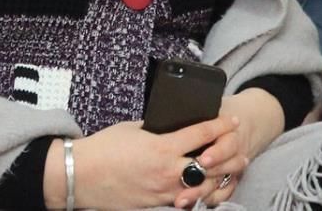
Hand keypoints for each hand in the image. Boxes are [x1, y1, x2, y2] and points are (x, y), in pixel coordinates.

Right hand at [67, 114, 241, 210]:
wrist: (81, 177)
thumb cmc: (103, 149)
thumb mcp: (133, 129)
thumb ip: (157, 129)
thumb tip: (171, 126)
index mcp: (163, 147)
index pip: (202, 134)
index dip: (221, 124)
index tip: (232, 119)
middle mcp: (168, 171)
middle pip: (211, 164)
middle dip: (229, 155)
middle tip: (240, 147)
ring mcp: (163, 192)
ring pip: (202, 187)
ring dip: (218, 177)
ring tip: (230, 170)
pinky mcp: (156, 205)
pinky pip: (183, 200)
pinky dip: (196, 193)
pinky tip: (203, 188)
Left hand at [184, 90, 283, 204]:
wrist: (255, 118)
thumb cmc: (227, 110)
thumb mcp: (216, 105)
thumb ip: (199, 112)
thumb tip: (173, 115)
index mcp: (230, 132)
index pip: (225, 144)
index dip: (216, 153)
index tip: (203, 159)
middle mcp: (234, 152)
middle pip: (222, 169)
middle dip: (204, 179)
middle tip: (185, 186)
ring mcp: (233, 167)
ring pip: (221, 184)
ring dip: (202, 193)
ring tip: (183, 200)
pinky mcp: (231, 177)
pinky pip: (223, 193)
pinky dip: (211, 199)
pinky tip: (194, 203)